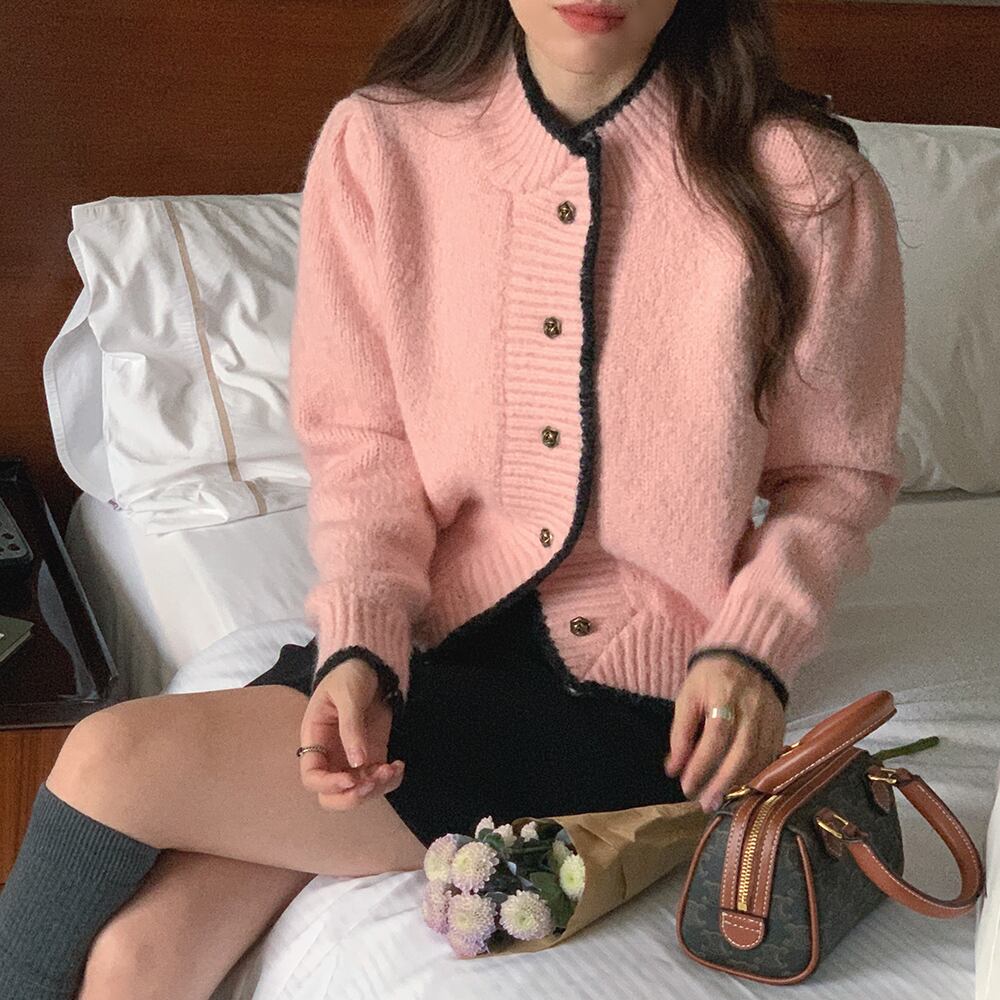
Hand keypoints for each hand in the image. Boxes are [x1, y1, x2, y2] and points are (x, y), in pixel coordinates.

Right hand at [298, 657, 404, 810]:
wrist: (370, 666)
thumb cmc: (349, 675)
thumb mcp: (347, 695)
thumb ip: (350, 727)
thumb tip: (356, 762)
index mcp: (315, 740)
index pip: (312, 777)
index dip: (328, 785)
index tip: (350, 780)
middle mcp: (331, 756)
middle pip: (331, 796)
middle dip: (351, 797)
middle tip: (372, 782)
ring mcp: (352, 759)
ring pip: (357, 792)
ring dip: (375, 789)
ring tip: (392, 768)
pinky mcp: (372, 756)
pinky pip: (378, 780)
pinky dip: (390, 781)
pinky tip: (399, 765)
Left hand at [664, 654, 785, 812]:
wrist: (747, 656)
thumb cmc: (711, 678)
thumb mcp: (689, 695)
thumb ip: (681, 732)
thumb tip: (673, 768)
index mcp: (725, 696)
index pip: (715, 737)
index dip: (701, 765)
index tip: (686, 786)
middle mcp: (752, 708)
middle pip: (742, 752)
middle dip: (723, 782)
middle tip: (706, 803)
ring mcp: (770, 717)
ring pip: (759, 757)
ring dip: (739, 782)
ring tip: (719, 798)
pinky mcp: (780, 724)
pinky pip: (771, 755)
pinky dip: (756, 773)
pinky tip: (740, 785)